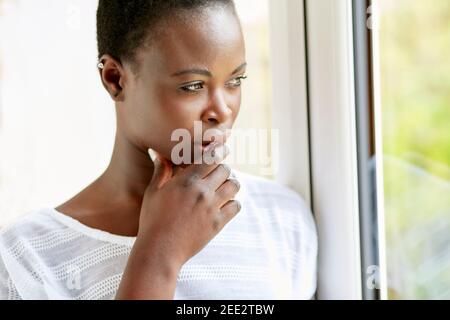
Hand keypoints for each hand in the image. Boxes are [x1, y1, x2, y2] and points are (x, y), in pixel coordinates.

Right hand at [116, 142, 240, 298]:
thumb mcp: (153, 193)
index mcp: (186, 181)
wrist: (160, 250)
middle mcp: (201, 191)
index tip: (222, 148)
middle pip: (226, 169)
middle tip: (219, 172)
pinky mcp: (217, 223)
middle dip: (223, 168)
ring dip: (231, 183)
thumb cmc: (152, 220)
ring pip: (234, 185)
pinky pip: (235, 206)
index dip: (218, 150)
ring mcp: (211, 207)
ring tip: (225, 186)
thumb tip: (161, 156)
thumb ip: (160, 172)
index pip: (210, 157)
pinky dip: (233, 203)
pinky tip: (225, 204)